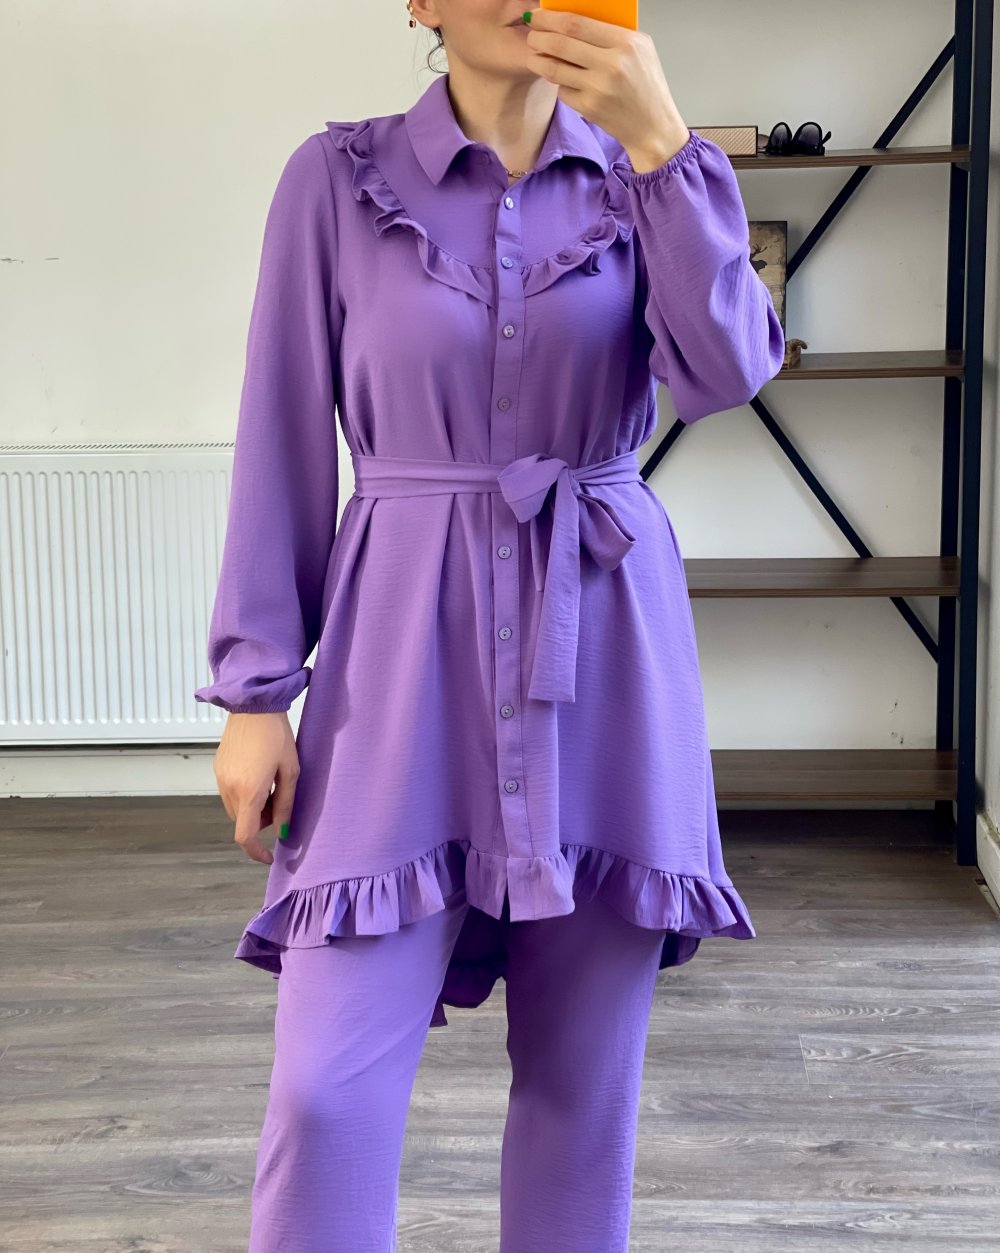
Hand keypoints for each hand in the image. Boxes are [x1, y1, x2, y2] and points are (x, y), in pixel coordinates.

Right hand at [213, 711, 299, 863]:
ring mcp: (220, 778)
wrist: (253, 706)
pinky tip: (258, 774)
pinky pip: (229, 793)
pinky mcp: (218, 768)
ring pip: (235, 809)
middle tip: (279, 804)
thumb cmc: (276, 736)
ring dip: (252, 808)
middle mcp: (229, 788)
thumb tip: (281, 829)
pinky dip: (244, 795)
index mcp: (249, 791)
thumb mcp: (290, 771)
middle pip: (242, 822)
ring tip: (270, 785)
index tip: (268, 856)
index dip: (255, 852)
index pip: (245, 836)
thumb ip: (285, 804)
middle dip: (260, 822)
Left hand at [523, 8, 691, 171]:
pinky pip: (562, 90)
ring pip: (555, 68)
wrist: (652, 126)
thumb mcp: (640, 49)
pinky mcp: (589, 108)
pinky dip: (557, 82)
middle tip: (531, 35)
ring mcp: (598, 89)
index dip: (550, 18)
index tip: (538, 16)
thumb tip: (575, 18)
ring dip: (538, 60)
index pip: (577, 23)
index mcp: (625, 43)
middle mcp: (611, 65)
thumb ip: (612, 32)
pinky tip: (557, 78)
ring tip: (534, 56)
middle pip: (561, 43)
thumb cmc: (647, 85)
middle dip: (538, 37)